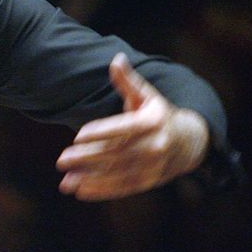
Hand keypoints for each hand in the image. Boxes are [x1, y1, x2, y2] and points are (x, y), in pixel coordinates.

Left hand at [56, 52, 209, 200]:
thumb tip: (116, 59)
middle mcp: (156, 146)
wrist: (189, 142)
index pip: (124, 128)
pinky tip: (80, 191)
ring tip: (65, 181)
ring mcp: (154, 167)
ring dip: (90, 179)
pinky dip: (102, 191)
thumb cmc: (158, 114)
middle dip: (88, 158)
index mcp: (154, 122)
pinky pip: (123, 188)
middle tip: (62, 160)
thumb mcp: (147, 95)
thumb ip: (128, 81)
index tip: (77, 136)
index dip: (101, 132)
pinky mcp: (149, 182)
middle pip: (117, 153)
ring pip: (118, 174)